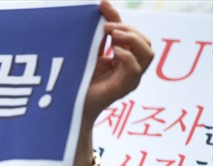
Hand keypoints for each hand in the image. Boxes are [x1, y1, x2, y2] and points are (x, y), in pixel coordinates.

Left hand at [83, 0, 153, 125]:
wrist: (68, 105)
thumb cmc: (77, 81)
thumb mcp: (89, 52)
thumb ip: (97, 34)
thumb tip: (101, 6)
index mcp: (123, 58)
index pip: (129, 32)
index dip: (117, 16)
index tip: (101, 4)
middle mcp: (130, 68)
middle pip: (144, 41)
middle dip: (128, 29)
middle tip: (107, 26)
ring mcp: (129, 79)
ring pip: (148, 53)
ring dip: (132, 40)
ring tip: (113, 35)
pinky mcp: (124, 88)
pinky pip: (136, 69)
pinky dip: (127, 56)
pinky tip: (114, 52)